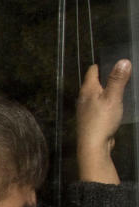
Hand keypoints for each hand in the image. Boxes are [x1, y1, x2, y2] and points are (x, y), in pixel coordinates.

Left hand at [77, 60, 131, 183]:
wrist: (93, 145)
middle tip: (121, 75)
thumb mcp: (113, 97)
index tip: (114, 62)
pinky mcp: (91, 118)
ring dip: (107, 91)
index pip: (92, 70)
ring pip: (97, 94)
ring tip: (120, 89)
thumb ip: (117, 80)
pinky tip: (115, 106)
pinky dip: (106, 102)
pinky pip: (99, 105)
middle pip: (94, 82)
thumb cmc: (102, 120)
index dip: (103, 65)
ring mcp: (86, 109)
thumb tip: (123, 61)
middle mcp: (84, 97)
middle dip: (106, 77)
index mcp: (87, 89)